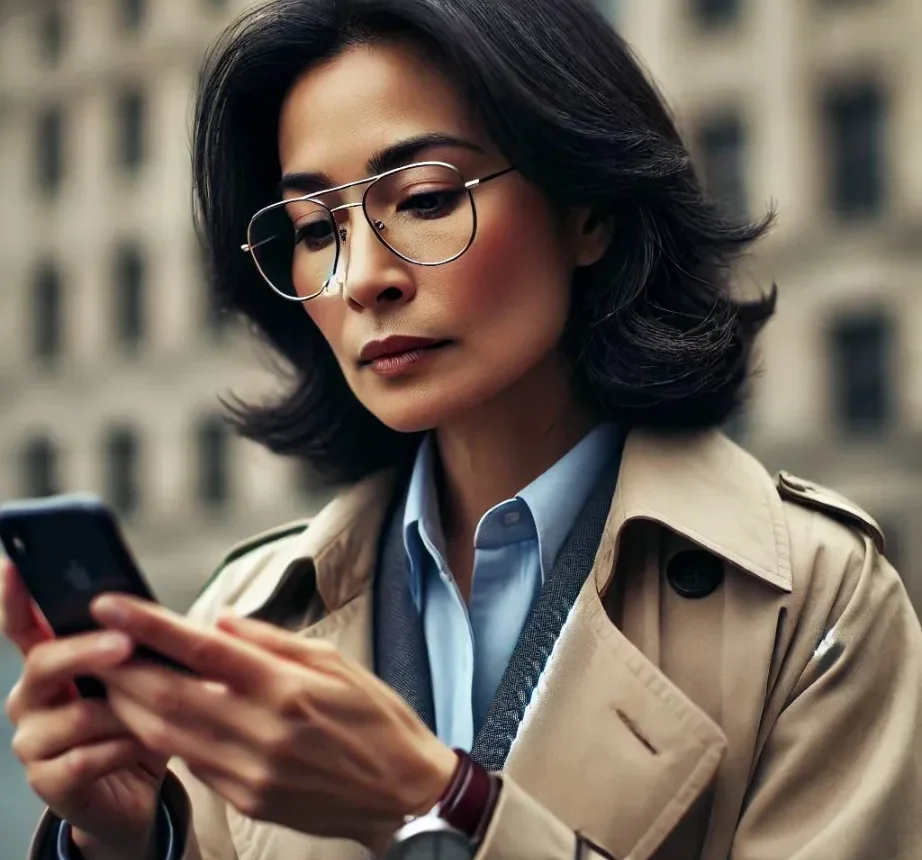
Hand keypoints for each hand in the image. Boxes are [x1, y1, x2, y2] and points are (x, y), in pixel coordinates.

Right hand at [1, 565, 166, 859]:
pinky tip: (141, 746)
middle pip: (44, 663)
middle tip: (126, 644)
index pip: (24, 624)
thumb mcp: (141, 674)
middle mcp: (30, 698)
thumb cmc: (140, 718)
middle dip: (86, 651)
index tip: (14, 564)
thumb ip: (132, 642)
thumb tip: (146, 609)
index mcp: (50, 663)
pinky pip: (85, 758)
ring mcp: (33, 741)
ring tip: (158, 713)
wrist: (139, 790)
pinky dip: (122, 749)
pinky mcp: (48, 782)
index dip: (15, 596)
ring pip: (73, 716)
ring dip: (123, 712)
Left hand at [90, 594, 456, 852]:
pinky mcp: (247, 798)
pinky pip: (193, 763)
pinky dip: (166, 736)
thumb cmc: (375, 718)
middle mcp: (262, 730)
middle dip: (122, 668)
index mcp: (287, 687)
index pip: (202, 650)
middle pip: (169, 696)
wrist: (402, 792)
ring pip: (168, 735)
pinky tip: (156, 717)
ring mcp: (250, 771)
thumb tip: (220, 624)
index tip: (112, 604)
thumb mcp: (336, 661)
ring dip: (131, 706)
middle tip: (94, 644)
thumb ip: (272, 641)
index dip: (150, 626)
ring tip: (111, 678)